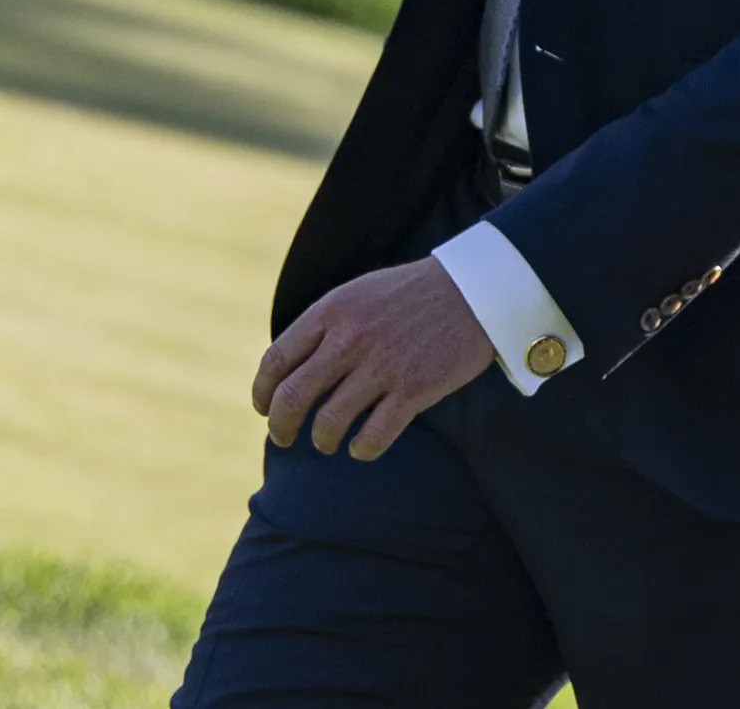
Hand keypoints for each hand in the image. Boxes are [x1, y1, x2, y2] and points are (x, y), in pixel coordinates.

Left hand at [252, 259, 495, 460]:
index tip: (264, 407)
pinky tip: (363, 446)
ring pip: (329, 424)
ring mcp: (384, 365)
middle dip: (281, 427)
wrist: (477, 290)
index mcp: (333, 310)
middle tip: (285, 438)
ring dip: (323, 440)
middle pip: (292, 398)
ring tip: (330, 441)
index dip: (262, 393)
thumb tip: (289, 370)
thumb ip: (325, 326)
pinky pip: (373, 436)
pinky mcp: (415, 388)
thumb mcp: (361, 294)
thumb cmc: (415, 294)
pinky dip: (362, 449)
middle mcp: (351, 338)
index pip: (275, 361)